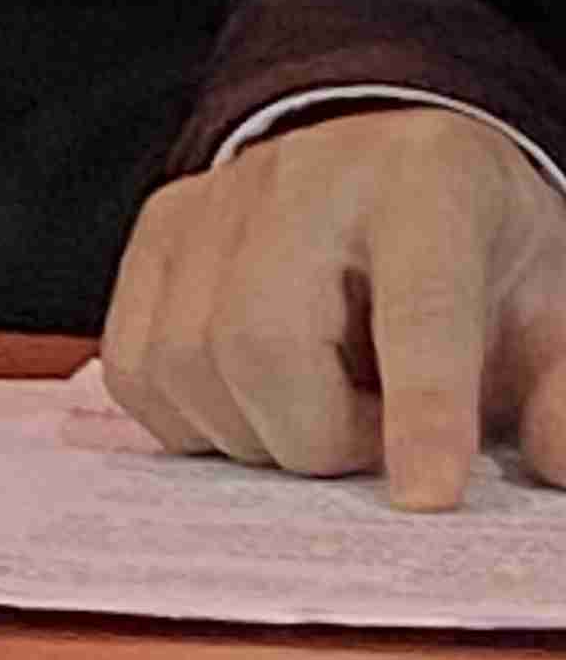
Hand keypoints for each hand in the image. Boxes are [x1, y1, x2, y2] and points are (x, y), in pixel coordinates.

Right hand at [103, 107, 565, 509]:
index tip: (425, 499)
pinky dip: (190, 417)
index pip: (417, 307)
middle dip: (316, 438)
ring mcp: (218, 197)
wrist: (394, 160)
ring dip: (254, 432)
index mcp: (429, 184)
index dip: (421, 411)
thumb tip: (553, 464)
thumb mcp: (553, 310)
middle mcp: (306, 176)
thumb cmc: (477, 249)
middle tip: (366, 444)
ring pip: (187, 362)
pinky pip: (136, 365)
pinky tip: (252, 401)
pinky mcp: (161, 228)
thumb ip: (565, 392)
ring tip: (318, 410)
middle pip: (263, 343)